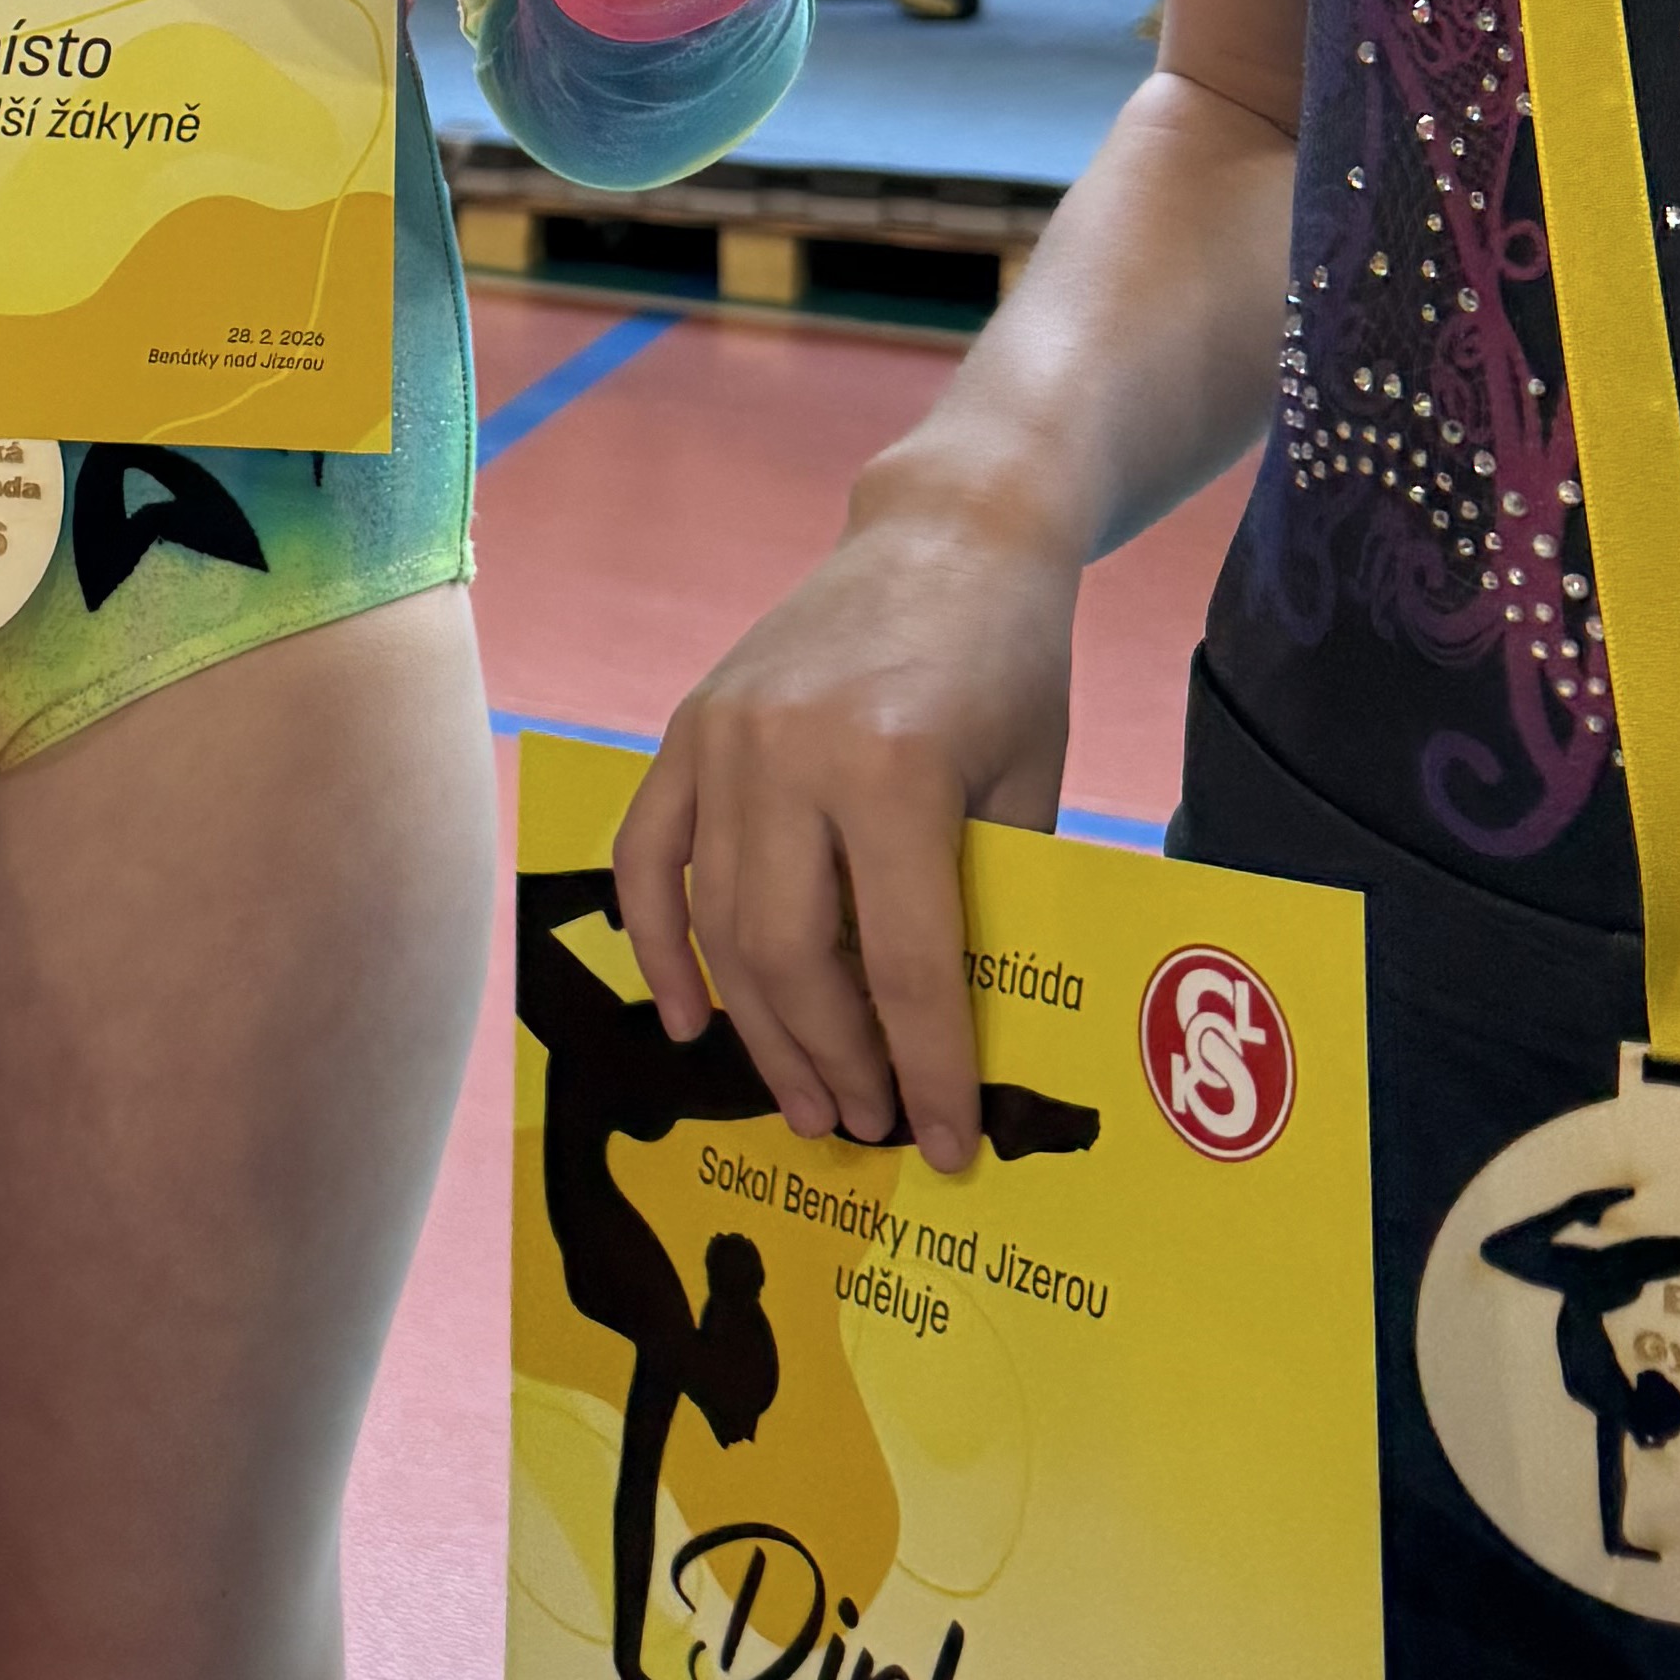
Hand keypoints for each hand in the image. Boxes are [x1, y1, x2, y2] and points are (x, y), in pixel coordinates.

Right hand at [613, 496, 1076, 1169]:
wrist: (945, 534)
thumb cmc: (1011, 664)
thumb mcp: (1031, 787)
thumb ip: (985, 903)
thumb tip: (948, 1042)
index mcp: (897, 770)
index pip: (907, 964)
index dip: (927, 1071)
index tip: (949, 1145)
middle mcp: (793, 755)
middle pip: (796, 958)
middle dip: (835, 1063)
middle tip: (865, 1128)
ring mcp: (726, 738)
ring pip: (720, 924)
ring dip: (760, 1029)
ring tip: (806, 1100)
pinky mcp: (690, 727)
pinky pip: (648, 855)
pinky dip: (656, 944)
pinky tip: (685, 1019)